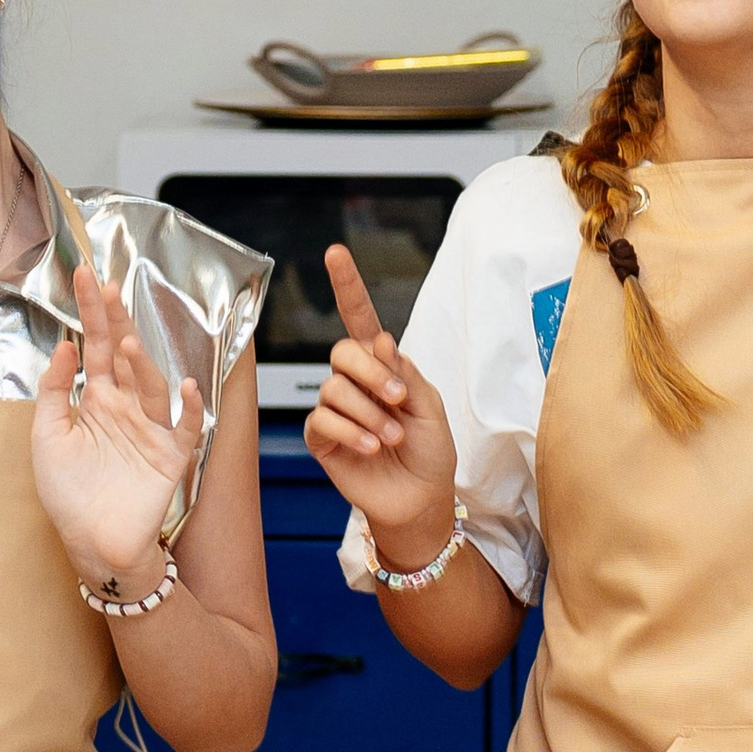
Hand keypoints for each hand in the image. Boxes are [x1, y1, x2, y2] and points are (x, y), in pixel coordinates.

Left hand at [32, 268, 199, 589]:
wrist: (91, 546)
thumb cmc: (69, 495)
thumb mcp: (46, 438)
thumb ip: (53, 392)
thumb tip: (64, 347)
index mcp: (96, 401)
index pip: (96, 346)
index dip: (93, 312)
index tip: (86, 275)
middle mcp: (126, 409)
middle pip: (125, 356)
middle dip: (117, 322)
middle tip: (108, 287)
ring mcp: (150, 431)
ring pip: (151, 387)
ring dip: (141, 364)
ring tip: (126, 343)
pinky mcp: (169, 459)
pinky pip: (184, 429)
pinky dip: (186, 409)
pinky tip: (181, 387)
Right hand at [303, 248, 458, 561]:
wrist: (420, 498)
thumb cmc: (429, 452)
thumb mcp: (430, 405)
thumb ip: (405, 371)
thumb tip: (380, 340)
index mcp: (382, 365)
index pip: (359, 319)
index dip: (346, 285)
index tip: (335, 252)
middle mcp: (354, 382)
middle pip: (343, 351)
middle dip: (373, 372)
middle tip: (399, 399)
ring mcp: (335, 409)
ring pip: (333, 387)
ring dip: (369, 412)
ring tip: (391, 438)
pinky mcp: (322, 438)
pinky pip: (322, 419)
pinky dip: (352, 432)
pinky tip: (372, 448)